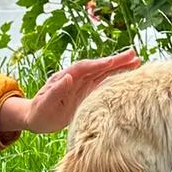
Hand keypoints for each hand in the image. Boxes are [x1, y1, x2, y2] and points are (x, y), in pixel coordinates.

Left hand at [0, 50, 142, 136]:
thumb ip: (54, 91)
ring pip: (103, 73)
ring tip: (137, 62)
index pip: (84, 68)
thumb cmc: (38, 112)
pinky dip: (115, 78)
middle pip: (97, 67)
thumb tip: (67, 77)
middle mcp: (76, 78)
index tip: (112, 61)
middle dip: (114, 61)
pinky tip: (127, 77)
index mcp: (65, 77)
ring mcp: (82, 84)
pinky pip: (103, 83)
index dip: (98, 64)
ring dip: (118, 67)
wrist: (35, 117)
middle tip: (134, 55)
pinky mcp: (86, 92)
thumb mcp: (44, 104)